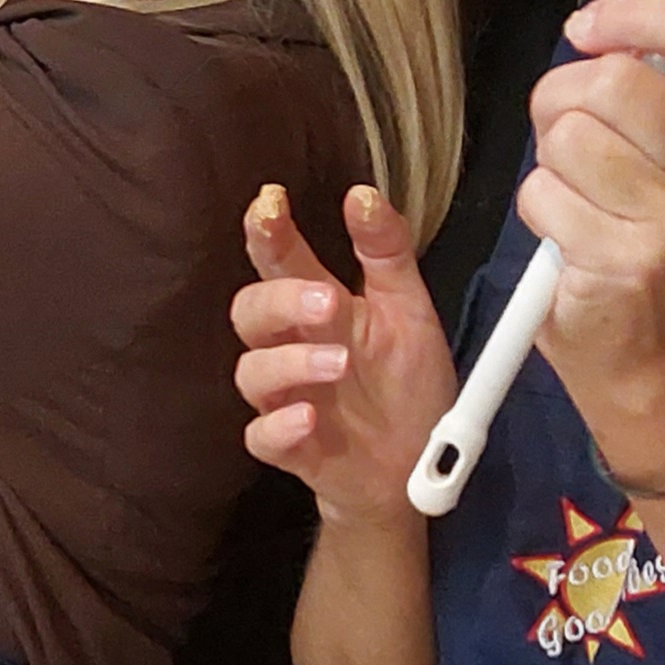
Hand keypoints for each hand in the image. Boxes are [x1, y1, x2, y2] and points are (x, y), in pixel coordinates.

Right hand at [232, 182, 456, 526]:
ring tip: (338, 364)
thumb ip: (386, 253)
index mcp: (317, 308)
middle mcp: (291, 349)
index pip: (278, 259)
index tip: (270, 202)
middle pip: (250, 311)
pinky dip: (280, 426)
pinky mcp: (289, 448)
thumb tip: (362, 194)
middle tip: (327, 301)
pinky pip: (261, 436)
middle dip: (281, 301)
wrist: (413, 469)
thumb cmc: (406, 384)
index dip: (267, 230)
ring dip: (290, 363)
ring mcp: (286, 398)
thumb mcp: (410, 311)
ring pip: (251, 371)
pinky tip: (309, 419)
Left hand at [521, 0, 664, 474]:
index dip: (635, 11)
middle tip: (571, 137)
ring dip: (548, 161)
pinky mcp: (632, 264)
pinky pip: (544, 195)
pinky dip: (539, 210)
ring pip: (568, 136)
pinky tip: (569, 238)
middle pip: (614, 78)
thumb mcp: (662, 127)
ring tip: (576, 193)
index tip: (590, 28)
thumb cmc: (632, 213)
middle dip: (563, 98)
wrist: (639, 338)